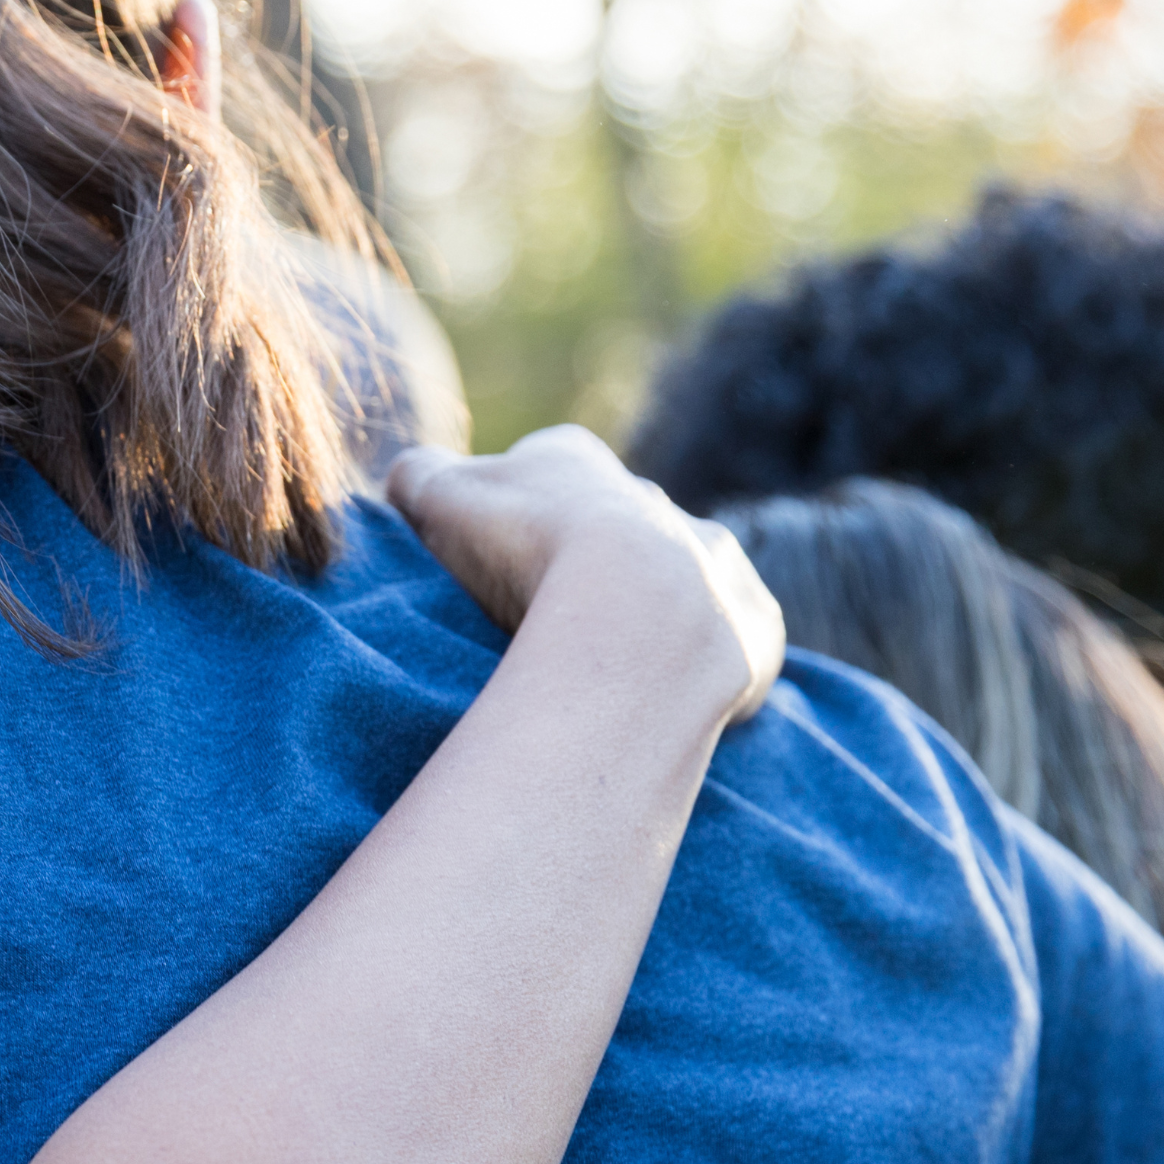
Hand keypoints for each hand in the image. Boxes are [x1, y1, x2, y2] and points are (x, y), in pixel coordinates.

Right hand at [389, 427, 784, 720]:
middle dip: (583, 575)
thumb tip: (410, 480)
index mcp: (573, 461)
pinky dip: (701, 671)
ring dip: (649, 622)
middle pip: (610, 534)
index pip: (534, 478)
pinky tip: (669, 703)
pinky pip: (726, 646)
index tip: (489, 567)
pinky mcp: (753, 625)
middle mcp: (654, 501)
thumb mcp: (440, 500)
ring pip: (678, 589)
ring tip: (609, 676)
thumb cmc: (526, 548)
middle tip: (545, 632)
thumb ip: (417, 479)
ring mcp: (712, 560)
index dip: (505, 521)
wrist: (636, 610)